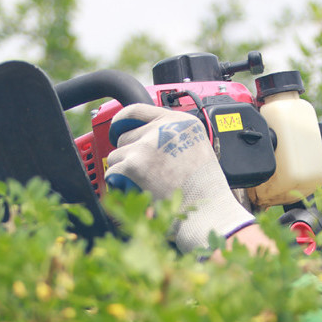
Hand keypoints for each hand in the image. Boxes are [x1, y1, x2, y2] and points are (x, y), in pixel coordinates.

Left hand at [106, 103, 254, 253]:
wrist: (208, 211)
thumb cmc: (205, 188)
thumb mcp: (196, 146)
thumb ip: (172, 136)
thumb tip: (146, 136)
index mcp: (180, 122)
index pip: (137, 110)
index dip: (123, 121)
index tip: (118, 129)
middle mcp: (162, 129)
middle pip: (125, 136)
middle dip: (128, 153)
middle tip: (142, 170)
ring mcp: (146, 146)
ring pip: (116, 155)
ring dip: (124, 170)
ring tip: (144, 183)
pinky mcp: (134, 165)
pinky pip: (113, 172)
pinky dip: (119, 184)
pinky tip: (136, 190)